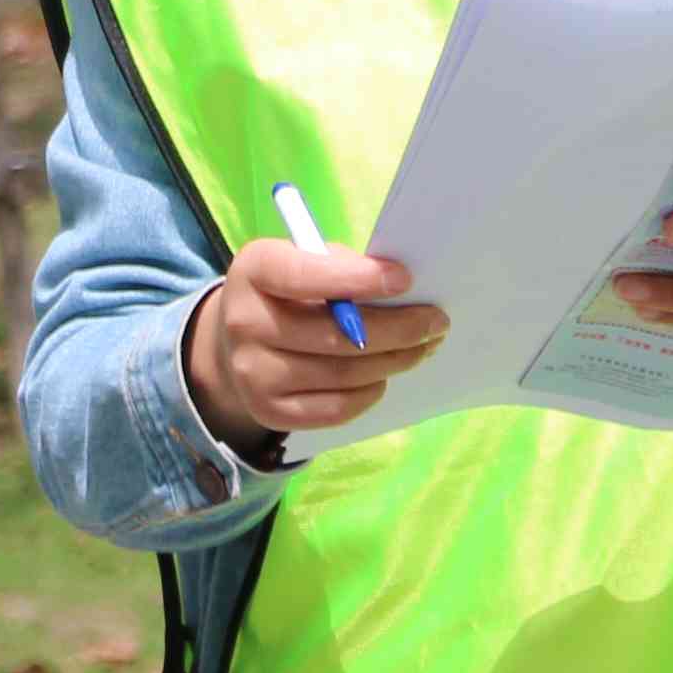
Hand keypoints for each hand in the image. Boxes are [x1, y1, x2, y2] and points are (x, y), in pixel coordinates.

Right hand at [184, 240, 445, 439]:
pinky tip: (384, 375)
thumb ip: (343, 268)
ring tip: (423, 347)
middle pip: (337, 334)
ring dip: (395, 361)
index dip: (358, 279)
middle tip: (437, 322)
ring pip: (343, 373)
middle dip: (398, 329)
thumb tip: (401, 293)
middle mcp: (245, 323)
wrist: (235, 341)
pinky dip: (370, 392)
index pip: (305, 276)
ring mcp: (252, 373)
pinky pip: (335, 408)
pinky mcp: (267, 411)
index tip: (405, 279)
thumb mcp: (305, 260)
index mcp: (255, 271)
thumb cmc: (290, 291)